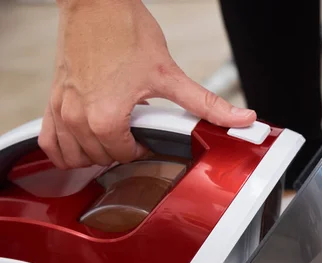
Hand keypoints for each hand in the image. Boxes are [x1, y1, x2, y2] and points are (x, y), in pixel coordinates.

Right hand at [41, 0, 255, 168]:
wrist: (96, 2)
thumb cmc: (125, 31)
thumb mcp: (170, 74)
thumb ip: (206, 103)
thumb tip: (241, 119)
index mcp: (106, 118)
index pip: (123, 155)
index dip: (141, 149)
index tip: (147, 137)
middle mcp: (79, 117)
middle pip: (100, 158)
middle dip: (120, 151)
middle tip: (133, 132)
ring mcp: (62, 108)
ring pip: (73, 156)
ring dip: (93, 154)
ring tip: (112, 136)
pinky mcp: (52, 99)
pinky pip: (49, 141)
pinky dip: (63, 148)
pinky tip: (81, 140)